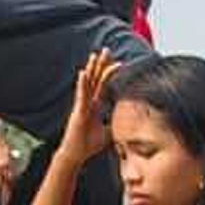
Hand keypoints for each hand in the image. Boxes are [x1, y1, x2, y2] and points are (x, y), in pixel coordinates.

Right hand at [58, 48, 119, 162]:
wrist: (76, 154)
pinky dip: (82, 84)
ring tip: (95, 55)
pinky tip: (84, 72)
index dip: (109, 73)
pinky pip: (81, 95)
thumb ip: (115, 125)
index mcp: (94, 105)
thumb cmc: (88, 144)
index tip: (118, 62)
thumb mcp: (107, 133)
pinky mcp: (78, 111)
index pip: (103, 85)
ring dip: (92, 69)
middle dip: (101, 64)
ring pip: (88, 83)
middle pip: (95, 79)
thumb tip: (128, 125)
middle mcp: (87, 102)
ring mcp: (82, 105)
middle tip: (106, 50)